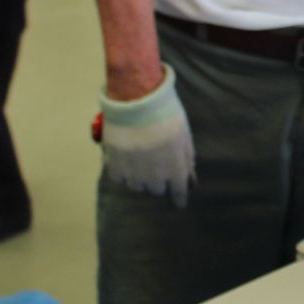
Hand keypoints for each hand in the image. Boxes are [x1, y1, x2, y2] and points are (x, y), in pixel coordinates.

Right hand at [99, 64, 195, 207]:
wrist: (136, 99)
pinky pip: (119, 178)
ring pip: (137, 186)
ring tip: (141, 161)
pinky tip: (126, 161)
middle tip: (157, 166)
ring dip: (141, 178)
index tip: (179, 204)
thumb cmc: (166, 114)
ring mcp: (132, 171)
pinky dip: (124, 172)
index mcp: (174, 167)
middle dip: (159, 181)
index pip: (179, 192)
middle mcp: (153, 174)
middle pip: (157, 190)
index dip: (180, 199)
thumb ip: (187, 158)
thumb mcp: (184, 135)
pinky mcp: (114, 164)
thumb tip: (189, 177)